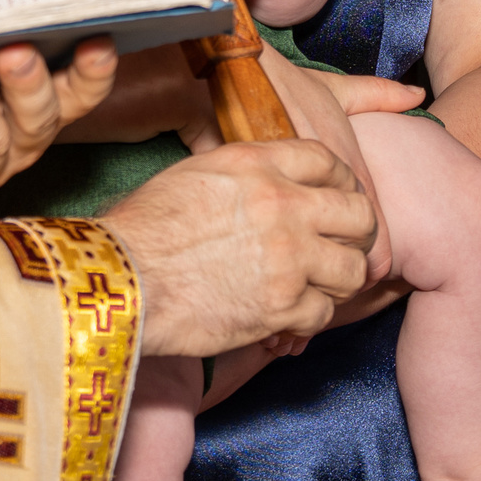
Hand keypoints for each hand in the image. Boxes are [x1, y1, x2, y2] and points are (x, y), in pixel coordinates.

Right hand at [102, 138, 377, 354]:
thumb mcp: (195, 174)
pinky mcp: (282, 306)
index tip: (339, 198)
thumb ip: (245, 173)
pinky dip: (309, 319)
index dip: (342, 182)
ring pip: (353, 268)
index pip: (329, 161)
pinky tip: (288, 316)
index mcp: (258, 165)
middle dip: (357, 233)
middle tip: (342, 246)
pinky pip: (324, 314)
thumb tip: (272, 181)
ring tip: (319, 286)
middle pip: (360, 213)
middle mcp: (282, 204)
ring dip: (338, 280)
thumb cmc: (142, 230)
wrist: (120, 283)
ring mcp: (288, 257)